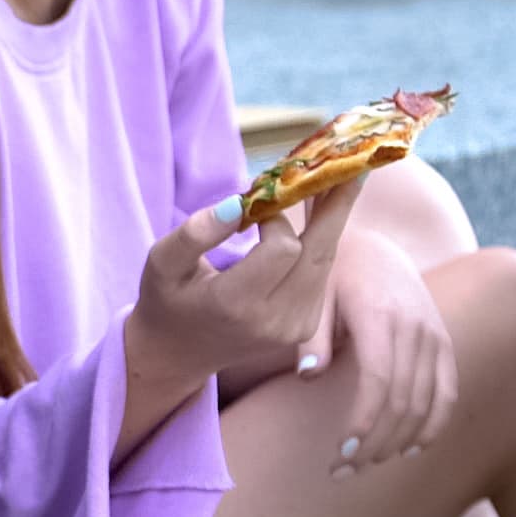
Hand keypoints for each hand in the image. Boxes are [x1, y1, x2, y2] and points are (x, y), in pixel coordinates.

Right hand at [125, 190, 356, 411]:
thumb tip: (238, 203)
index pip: (282, 248)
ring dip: (331, 218)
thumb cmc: (167, 299)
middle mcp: (273, 321)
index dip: (276, 217)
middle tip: (353, 163)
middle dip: (336, 204)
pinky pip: (320, 273)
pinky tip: (318, 214)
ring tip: (336, 178)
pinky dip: (320, 241)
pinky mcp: (304, 327)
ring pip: (325, 260)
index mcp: (236, 304)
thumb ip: (194, 233)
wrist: (177, 353)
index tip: (257, 203)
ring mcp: (294, 328)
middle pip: (320, 253)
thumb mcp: (162, 263)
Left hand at [301, 231, 456, 472]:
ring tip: (368, 463)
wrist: (373, 249)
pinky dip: (433, 424)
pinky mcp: (443, 343)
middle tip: (345, 470)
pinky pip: (447, 392)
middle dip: (374, 442)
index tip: (342, 452)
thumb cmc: (332, 277)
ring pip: (425, 402)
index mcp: (379, 314)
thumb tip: (308, 374)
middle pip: (402, 398)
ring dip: (398, 441)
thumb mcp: (313, 296)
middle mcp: (414, 326)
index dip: (364, 420)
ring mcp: (434, 335)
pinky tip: (410, 449)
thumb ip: (312, 334)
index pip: (379, 379)